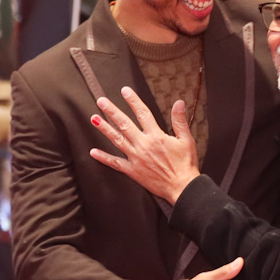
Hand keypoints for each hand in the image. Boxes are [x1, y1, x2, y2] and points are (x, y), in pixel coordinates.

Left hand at [87, 87, 199, 201]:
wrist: (182, 188)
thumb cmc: (185, 165)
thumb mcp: (186, 140)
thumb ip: (179, 121)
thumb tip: (179, 103)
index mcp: (156, 136)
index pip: (142, 113)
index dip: (133, 101)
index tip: (125, 91)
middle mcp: (143, 145)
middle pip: (124, 124)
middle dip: (112, 111)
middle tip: (101, 101)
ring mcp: (136, 158)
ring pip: (117, 140)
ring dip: (104, 128)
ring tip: (94, 118)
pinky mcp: (133, 171)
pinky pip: (115, 163)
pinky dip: (104, 158)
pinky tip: (93, 152)